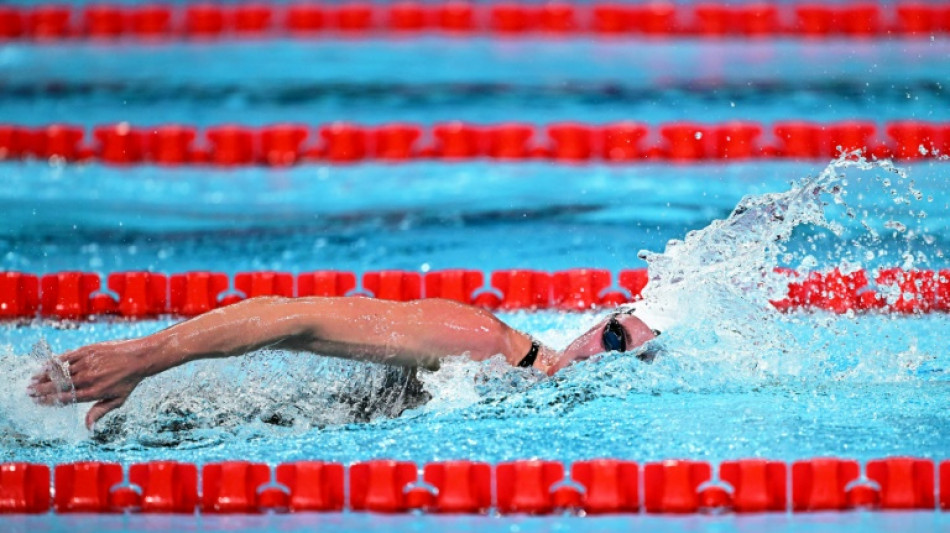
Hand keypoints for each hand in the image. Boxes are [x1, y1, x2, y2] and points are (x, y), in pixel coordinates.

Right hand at [28, 339, 149, 429]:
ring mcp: (88, 363)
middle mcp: (89, 378)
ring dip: (44, 376)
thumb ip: (99, 412)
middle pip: (59, 385)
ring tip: (33, 380)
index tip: (38, 402)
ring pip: (60, 371)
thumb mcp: (117, 400)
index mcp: (94, 392)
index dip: (49, 400)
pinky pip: (67, 357)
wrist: (140, 357)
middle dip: (41, 389)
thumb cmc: (128, 381)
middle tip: (29, 392)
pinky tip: (45, 366)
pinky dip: (54, 362)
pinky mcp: (88, 351)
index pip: (66, 398)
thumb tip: (88, 428)